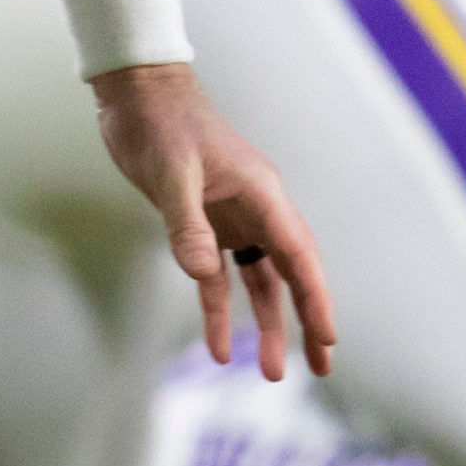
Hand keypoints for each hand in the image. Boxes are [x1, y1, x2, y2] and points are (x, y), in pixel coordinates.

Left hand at [91, 62, 334, 379]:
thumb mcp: (170, 173)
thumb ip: (185, 224)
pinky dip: (219, 308)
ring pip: (258, 281)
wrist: (137, 92)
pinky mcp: (204, 222)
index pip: (297, 255)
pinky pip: (218, 274)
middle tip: (321, 368)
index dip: (315, 298)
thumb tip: (200, 273)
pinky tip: (219, 345)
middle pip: (290, 274)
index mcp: (261, 194)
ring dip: (266, 324)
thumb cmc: (160, 122)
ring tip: (271, 372)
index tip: (329, 338)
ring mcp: (232, 218)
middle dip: (307, 321)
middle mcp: (256, 209)